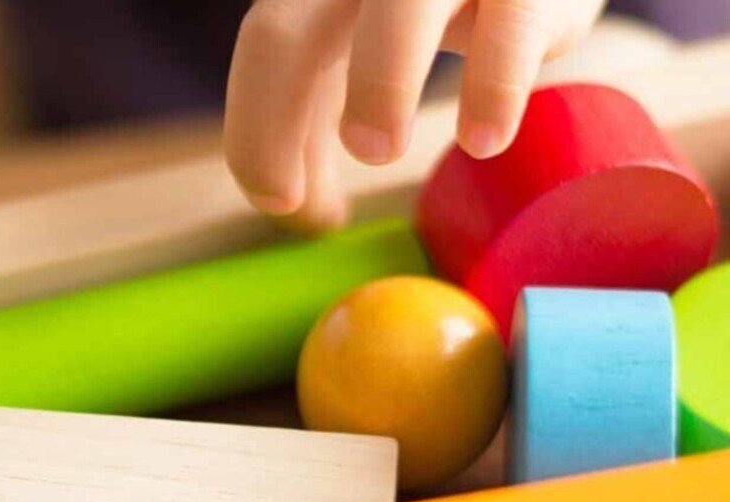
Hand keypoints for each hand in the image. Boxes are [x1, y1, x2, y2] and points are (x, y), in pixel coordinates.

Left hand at [224, 0, 605, 231]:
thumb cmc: (433, 10)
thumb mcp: (360, 58)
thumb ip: (319, 133)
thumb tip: (304, 215)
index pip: (264, 45)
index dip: (256, 127)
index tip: (279, 201)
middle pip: (288, 26)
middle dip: (281, 109)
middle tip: (297, 185)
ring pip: (400, 7)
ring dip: (379, 84)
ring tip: (381, 156)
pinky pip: (511, 25)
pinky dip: (493, 87)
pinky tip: (483, 141)